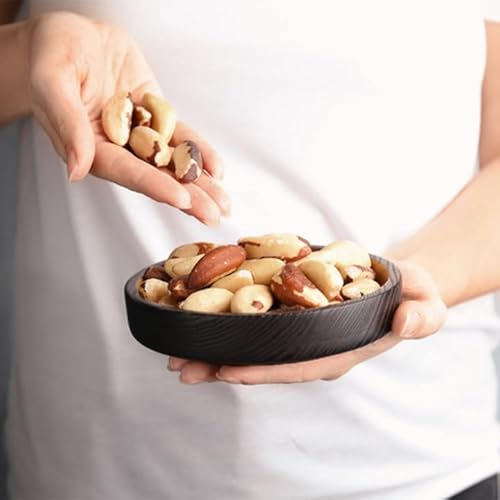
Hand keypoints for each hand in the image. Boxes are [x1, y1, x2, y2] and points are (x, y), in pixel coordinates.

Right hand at [27, 12, 228, 224]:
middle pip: (156, 176)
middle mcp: (118, 148)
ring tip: (224, 204)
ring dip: (200, 183)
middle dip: (187, 197)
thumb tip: (77, 171)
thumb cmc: (52, 53)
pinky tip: (217, 169)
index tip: (181, 199)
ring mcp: (140, 134)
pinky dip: (200, 152)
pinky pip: (181, 137)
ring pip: (173, 162)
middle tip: (214, 215)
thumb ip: (67, 124)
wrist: (75, 36)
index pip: (125, 171)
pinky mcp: (157, 118)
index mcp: (88, 148)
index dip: (154, 186)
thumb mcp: (51, 81)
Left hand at [167, 260, 446, 383]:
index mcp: (341, 351)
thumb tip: (405, 324)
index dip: (264, 370)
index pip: (299, 367)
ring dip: (214, 347)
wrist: (397, 281)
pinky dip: (228, 320)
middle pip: (264, 361)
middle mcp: (314, 347)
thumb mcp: (425, 304)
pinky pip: (257, 320)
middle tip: (181, 367)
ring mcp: (300, 331)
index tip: (227, 371)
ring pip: (253, 344)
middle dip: (223, 365)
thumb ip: (420, 316)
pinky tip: (199, 318)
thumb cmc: (411, 295)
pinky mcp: (292, 311)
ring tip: (176, 351)